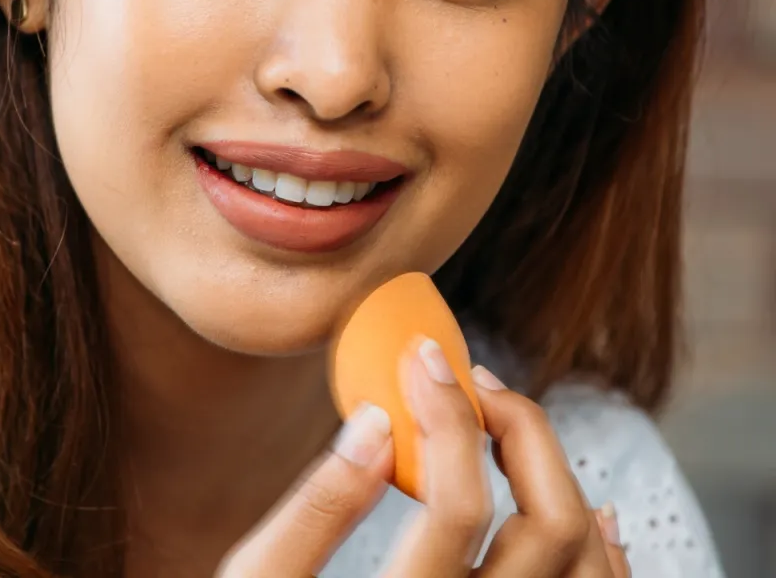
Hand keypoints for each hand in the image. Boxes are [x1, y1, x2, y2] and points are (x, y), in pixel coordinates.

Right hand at [217, 341, 628, 576]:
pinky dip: (600, 544)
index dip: (448, 414)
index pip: (459, 505)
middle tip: (471, 383)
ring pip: (589, 562)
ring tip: (503, 426)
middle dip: (521, 429)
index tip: (422, 359)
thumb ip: (317, 509)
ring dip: (560, 477)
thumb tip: (379, 423)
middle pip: (549, 525)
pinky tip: (579, 505)